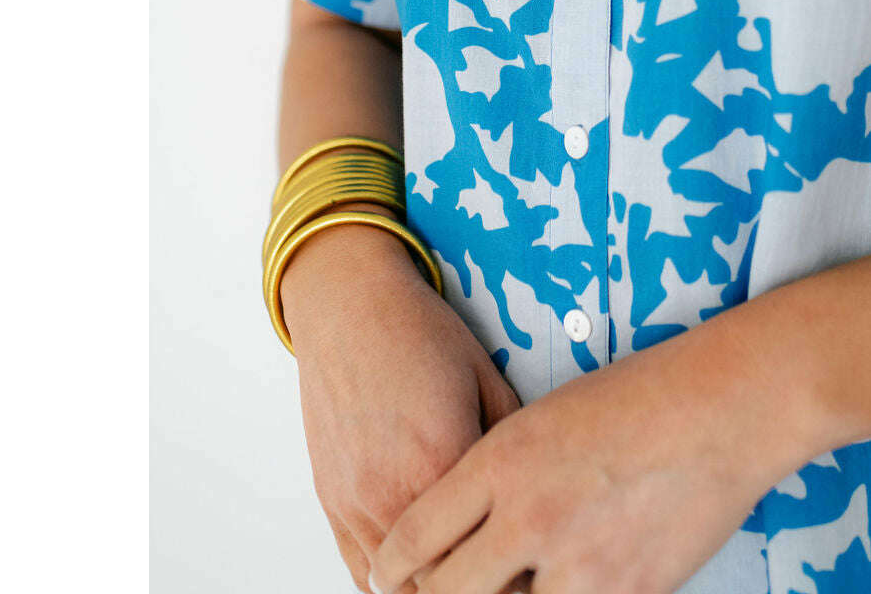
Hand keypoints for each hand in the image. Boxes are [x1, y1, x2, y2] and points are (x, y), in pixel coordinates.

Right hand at [279, 214, 522, 592]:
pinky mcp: (332, 502)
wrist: (350, 305)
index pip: (488, 547)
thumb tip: (538, 489)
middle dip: (478, 576)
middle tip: (505, 558)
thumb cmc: (420, 332)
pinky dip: (394, 578)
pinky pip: (362, 571)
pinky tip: (424, 565)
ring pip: (400, 586)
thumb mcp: (486, 377)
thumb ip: (511, 443)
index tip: (537, 557)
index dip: (518, 562)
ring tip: (468, 565)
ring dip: (435, 583)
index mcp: (441, 461)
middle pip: (443, 580)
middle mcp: (392, 492)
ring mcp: (355, 502)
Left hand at [367, 318, 810, 593]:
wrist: (724, 406)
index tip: (390, 576)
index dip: (392, 568)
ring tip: (507, 585)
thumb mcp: (549, 415)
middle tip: (439, 592)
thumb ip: (500, 472)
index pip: (414, 537)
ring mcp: (577, 562)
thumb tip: (468, 523)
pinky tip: (558, 586)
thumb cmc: (642, 394)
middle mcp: (528, 515)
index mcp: (503, 459)